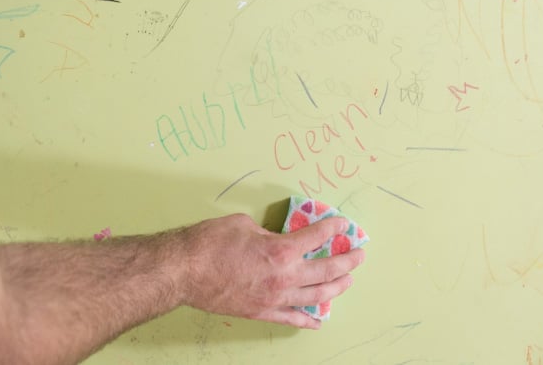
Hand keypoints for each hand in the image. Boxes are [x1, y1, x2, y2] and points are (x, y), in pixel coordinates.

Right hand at [178, 214, 364, 328]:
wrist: (184, 270)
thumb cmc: (209, 243)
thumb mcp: (242, 224)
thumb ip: (266, 233)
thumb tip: (272, 239)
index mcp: (281, 250)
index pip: (316, 237)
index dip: (333, 229)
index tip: (343, 225)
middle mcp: (284, 276)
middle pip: (326, 270)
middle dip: (347, 261)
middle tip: (359, 255)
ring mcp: (275, 298)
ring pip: (316, 296)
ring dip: (336, 287)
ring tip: (347, 281)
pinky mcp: (262, 312)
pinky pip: (292, 318)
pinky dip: (309, 319)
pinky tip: (319, 319)